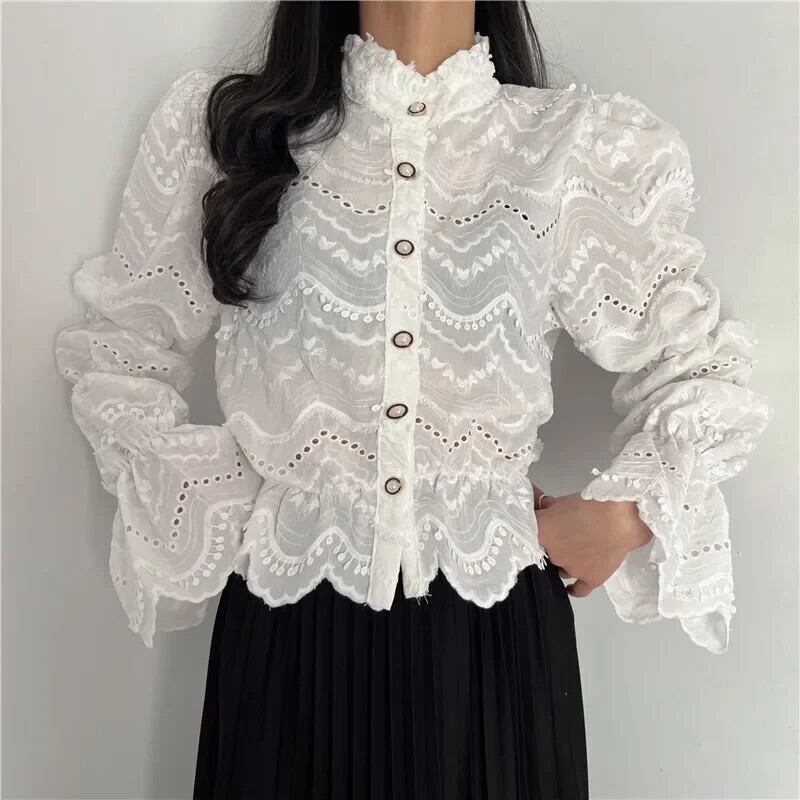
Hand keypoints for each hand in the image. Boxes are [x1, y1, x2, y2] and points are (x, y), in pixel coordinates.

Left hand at [534, 491, 654, 597]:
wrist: (620, 517)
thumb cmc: (591, 502)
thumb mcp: (562, 500)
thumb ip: (549, 507)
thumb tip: (544, 508)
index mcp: (540, 532)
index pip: (528, 532)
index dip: (535, 528)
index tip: (540, 524)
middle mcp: (551, 554)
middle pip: (546, 551)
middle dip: (553, 542)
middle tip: (565, 532)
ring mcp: (570, 568)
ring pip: (561, 568)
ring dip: (564, 561)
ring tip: (573, 551)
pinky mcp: (590, 578)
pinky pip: (579, 589)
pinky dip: (573, 589)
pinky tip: (570, 588)